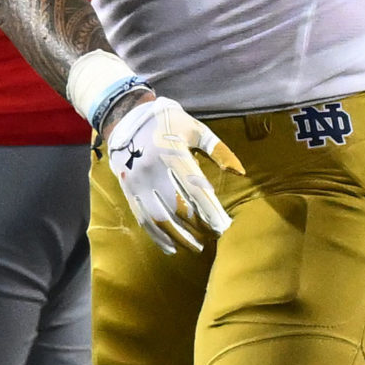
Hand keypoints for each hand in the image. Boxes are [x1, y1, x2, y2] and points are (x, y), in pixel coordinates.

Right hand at [102, 96, 242, 253]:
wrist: (125, 116)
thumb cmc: (169, 122)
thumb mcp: (195, 129)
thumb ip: (218, 150)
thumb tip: (240, 172)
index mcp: (172, 153)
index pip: (195, 189)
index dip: (209, 210)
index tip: (224, 226)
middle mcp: (152, 170)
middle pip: (178, 208)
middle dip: (198, 226)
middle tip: (214, 236)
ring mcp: (137, 182)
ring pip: (159, 218)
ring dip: (179, 236)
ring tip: (197, 247)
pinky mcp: (128, 191)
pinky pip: (142, 219)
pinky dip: (157, 237)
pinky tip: (171, 248)